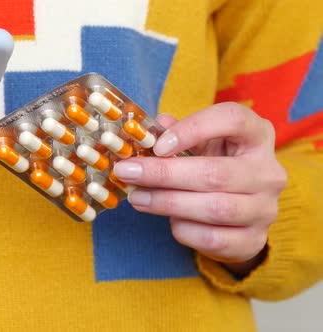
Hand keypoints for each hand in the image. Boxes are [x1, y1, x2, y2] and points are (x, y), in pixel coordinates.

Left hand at [113, 102, 287, 275]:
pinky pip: (213, 238)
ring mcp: (265, 209)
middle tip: (127, 173)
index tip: (158, 146)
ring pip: (214, 208)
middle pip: (215, 173)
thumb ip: (174, 134)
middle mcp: (268, 172)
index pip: (233, 120)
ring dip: (167, 202)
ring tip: (137, 197)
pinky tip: (169, 220)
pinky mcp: (254, 240)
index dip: (193, 129)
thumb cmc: (213, 166)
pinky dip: (184, 229)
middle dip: (163, 174)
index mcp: (257, 136)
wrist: (240, 212)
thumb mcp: (199, 144)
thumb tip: (149, 130)